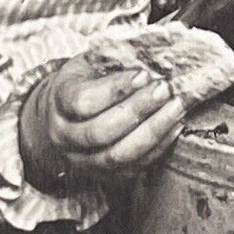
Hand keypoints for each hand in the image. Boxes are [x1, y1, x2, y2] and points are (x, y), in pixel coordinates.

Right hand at [19, 54, 186, 192]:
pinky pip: (133, 168)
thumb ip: (114, 59)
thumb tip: (151, 58)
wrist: (63, 113)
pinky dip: (158, 148)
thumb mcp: (90, 61)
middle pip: (101, 132)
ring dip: (153, 131)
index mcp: (58, 101)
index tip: (143, 74)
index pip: (83, 101)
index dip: (115, 89)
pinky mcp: (104, 176)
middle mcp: (64, 136)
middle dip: (138, 110)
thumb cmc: (84, 80)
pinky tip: (174, 126)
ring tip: (175, 108)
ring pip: (118, 155)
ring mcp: (82, 161)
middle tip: (164, 90)